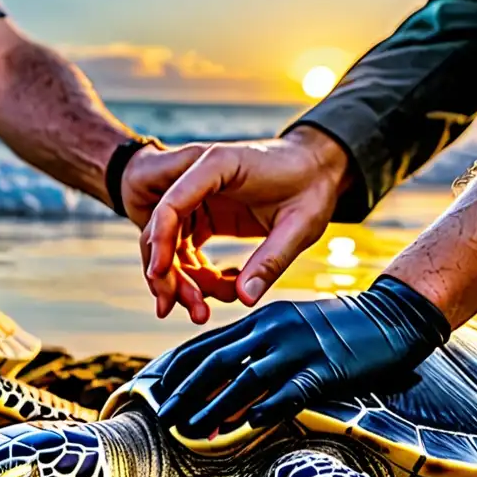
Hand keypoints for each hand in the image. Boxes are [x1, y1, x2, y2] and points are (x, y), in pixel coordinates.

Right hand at [143, 126, 351, 322]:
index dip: (161, 242)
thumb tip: (245, 298)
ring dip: (179, 279)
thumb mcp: (301, 224)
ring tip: (202, 309)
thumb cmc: (312, 184)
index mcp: (217, 166)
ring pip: (170, 244)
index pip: (173, 204)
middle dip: (165, 272)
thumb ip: (271, 260)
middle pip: (162, 229)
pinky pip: (186, 250)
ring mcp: (198, 198)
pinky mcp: (204, 215)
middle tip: (173, 308)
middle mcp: (199, 179)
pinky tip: (219, 291)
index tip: (158, 274)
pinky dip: (195, 275)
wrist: (318, 167)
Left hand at [153, 276, 449, 436]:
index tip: (158, 394)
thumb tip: (214, 390)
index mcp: (257, 319)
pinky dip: (266, 407)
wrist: (390, 317)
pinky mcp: (327, 368)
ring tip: (194, 431)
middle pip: (216, 362)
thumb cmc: (331, 331)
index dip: (178, 372)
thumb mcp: (283, 330)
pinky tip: (248, 425)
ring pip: (245, 379)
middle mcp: (271, 329)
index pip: (204, 344)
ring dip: (215, 408)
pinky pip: (291, 390)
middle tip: (164, 419)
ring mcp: (299, 347)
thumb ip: (250, 350)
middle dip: (185, 393)